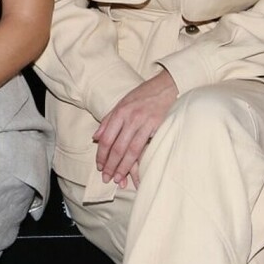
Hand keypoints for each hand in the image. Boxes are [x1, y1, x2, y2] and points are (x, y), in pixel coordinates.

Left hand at [93, 70, 177, 186]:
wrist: (169, 85)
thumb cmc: (145, 94)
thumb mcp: (123, 102)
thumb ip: (108, 120)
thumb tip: (95, 137)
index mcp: (120, 111)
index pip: (106, 138)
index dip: (101, 155)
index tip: (99, 166)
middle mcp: (131, 117)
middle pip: (117, 147)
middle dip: (110, 165)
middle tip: (106, 178)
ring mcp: (145, 123)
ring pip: (131, 150)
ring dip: (123, 167)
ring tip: (118, 178)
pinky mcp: (159, 127)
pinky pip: (147, 148)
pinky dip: (140, 161)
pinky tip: (137, 170)